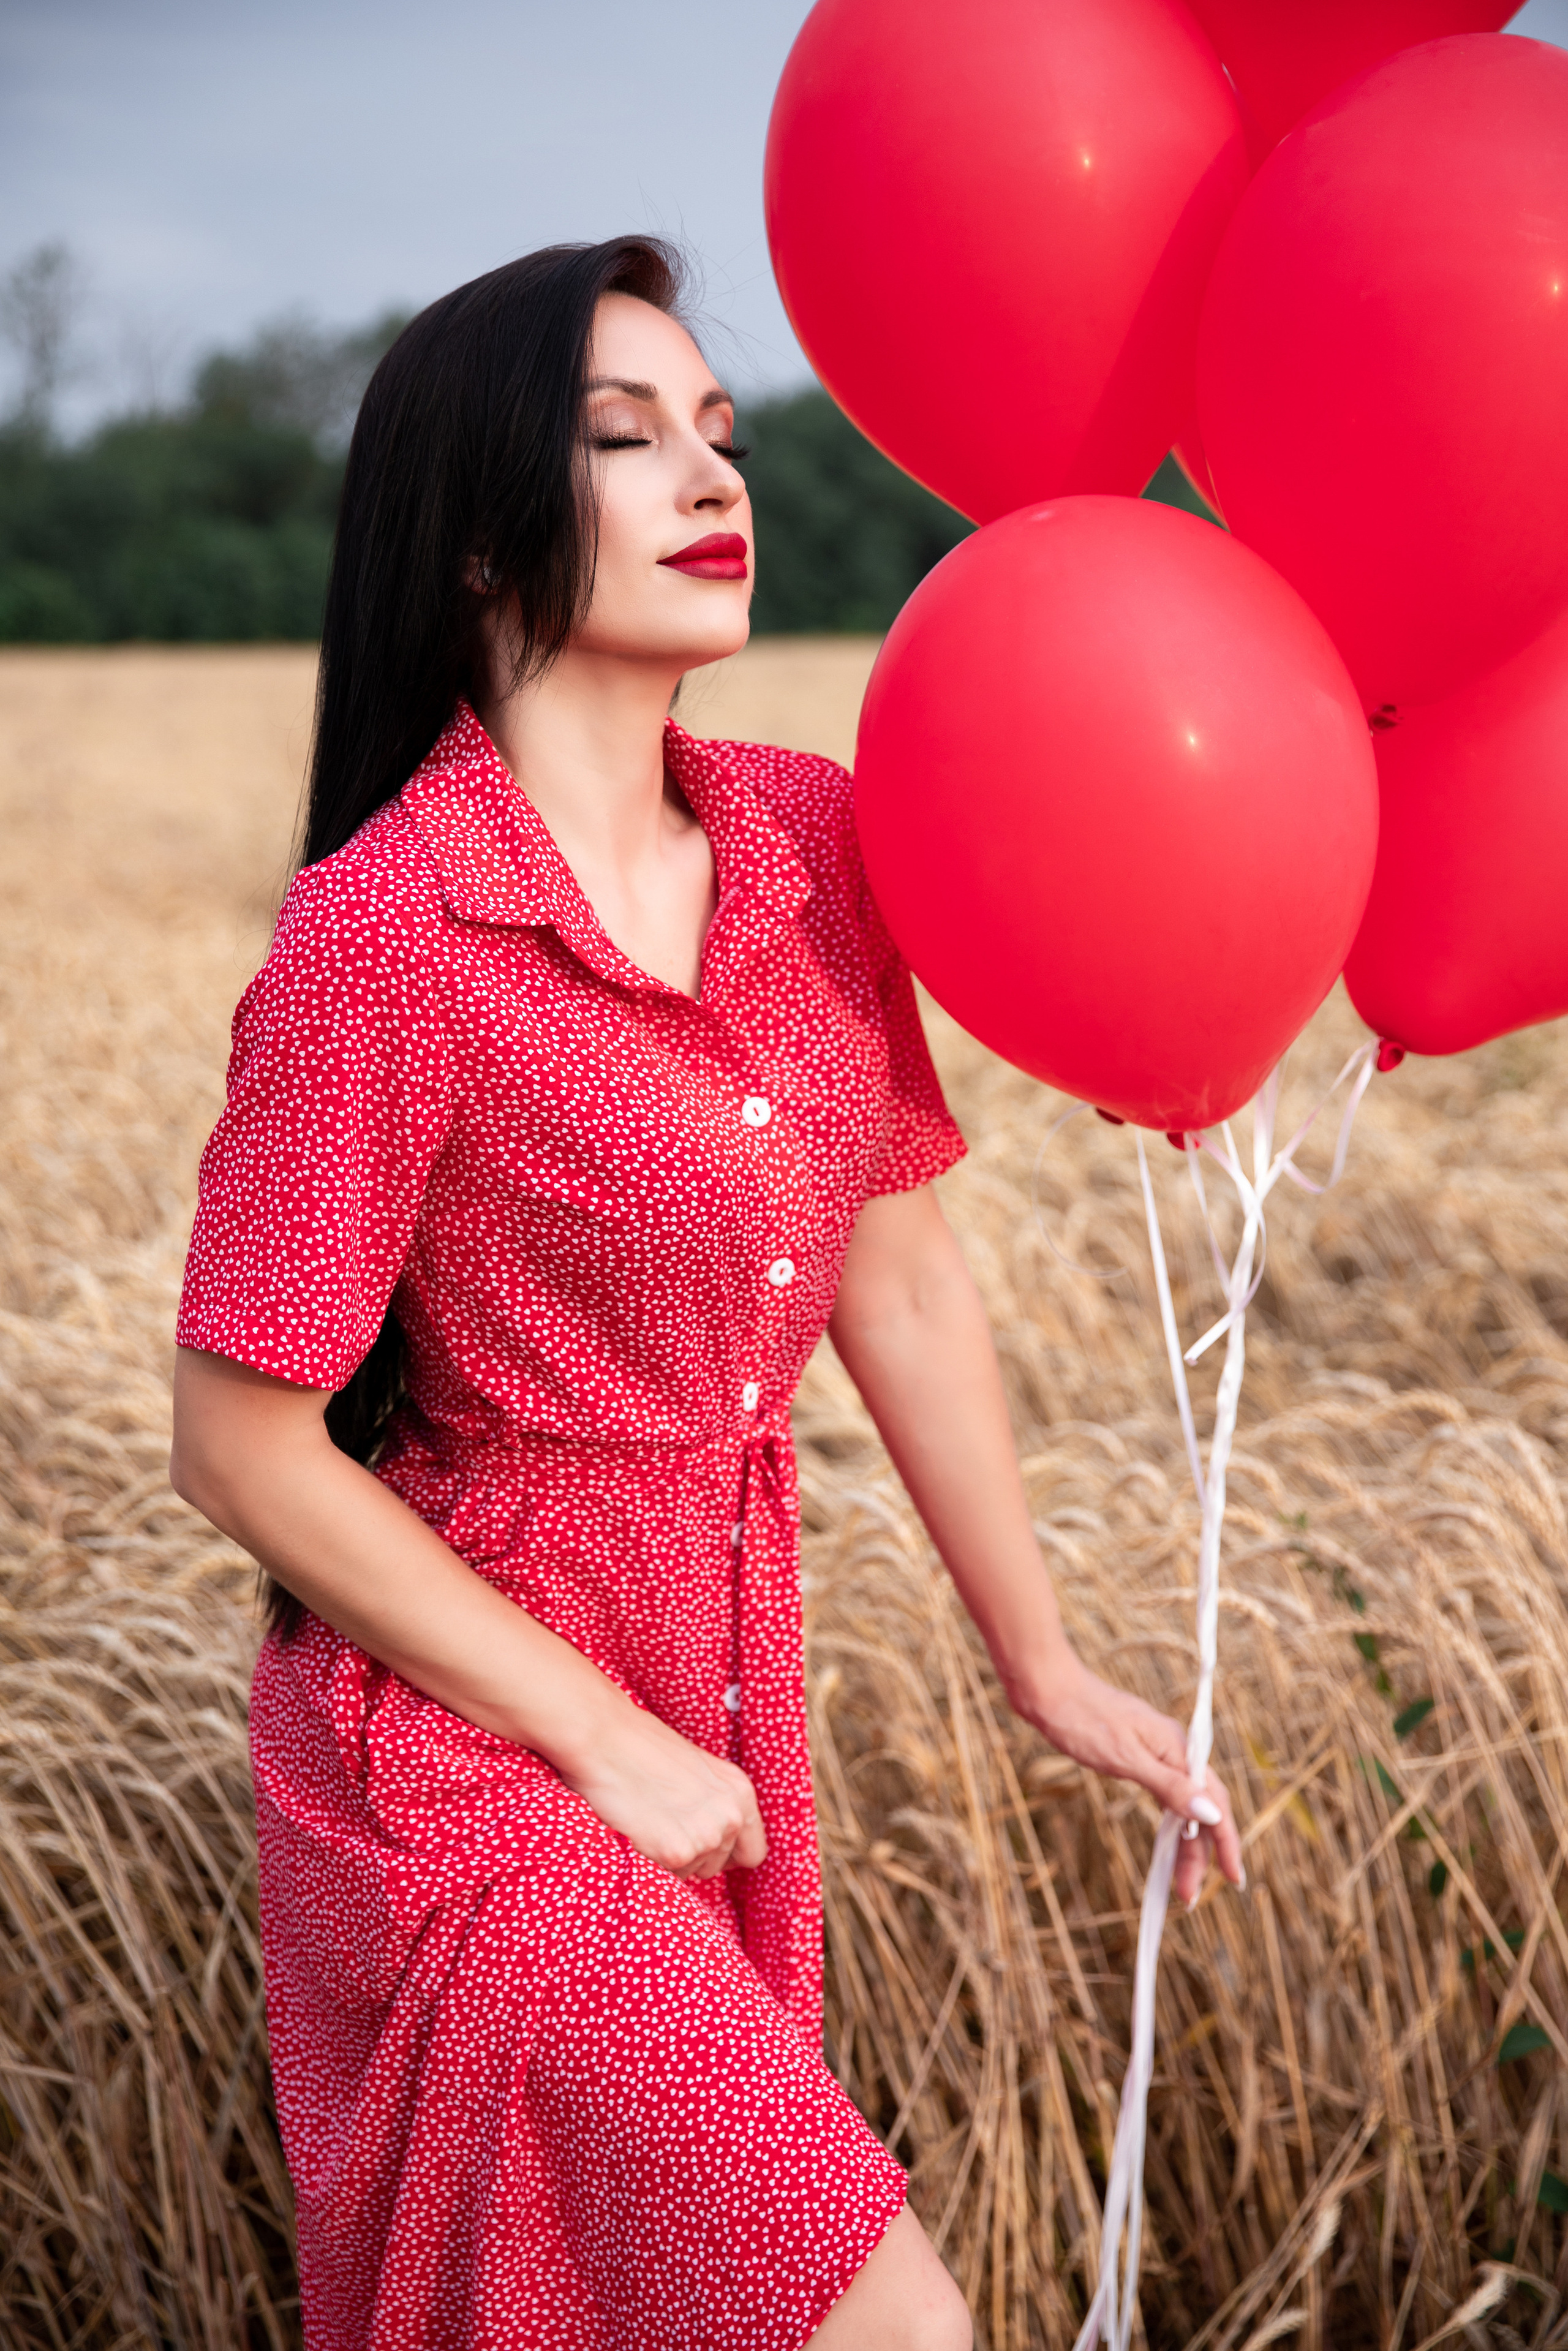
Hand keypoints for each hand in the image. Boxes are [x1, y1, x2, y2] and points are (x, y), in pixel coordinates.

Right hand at [558, 1699, 767, 1880]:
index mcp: (740, 1792)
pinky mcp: (677, 1852)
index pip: (753, 1851)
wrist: (605, 1738)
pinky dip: (651, 1862)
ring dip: (671, 1859)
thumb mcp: (697, 1770)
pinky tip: (639, 1831)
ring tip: (649, 1822)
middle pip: (719, 1866)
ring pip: (692, 1874)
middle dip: (693, 1855)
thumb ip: (714, 1802)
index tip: (703, 1846)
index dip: (727, 1854)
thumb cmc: (642, 1747)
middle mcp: (731, 1816)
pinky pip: (667, 1877)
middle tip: (663, 1825)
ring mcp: (706, 1836)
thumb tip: (714, 1836)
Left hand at [1012, 1647, 1243, 1909]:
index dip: (1226, 1843)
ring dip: (1186, 1843)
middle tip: (1188, 1897)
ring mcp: (1158, 1752)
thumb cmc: (1083, 1719)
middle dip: (1200, 1854)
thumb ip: (1169, 1787)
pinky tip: (1170, 1840)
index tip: (1234, 1879)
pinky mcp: (1139, 1754)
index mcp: (1180, 1749)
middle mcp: (1175, 1750)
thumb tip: (1209, 1814)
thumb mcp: (1125, 1758)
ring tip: (1181, 1881)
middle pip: (1201, 1809)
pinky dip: (1172, 1822)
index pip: (1214, 1803)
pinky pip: (1168, 1794)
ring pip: (1184, 1804)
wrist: (1049, 1690)